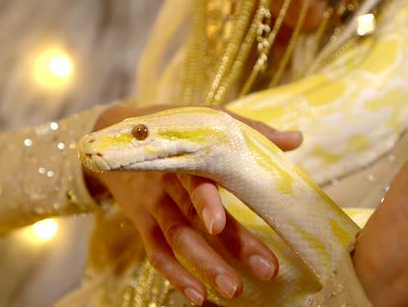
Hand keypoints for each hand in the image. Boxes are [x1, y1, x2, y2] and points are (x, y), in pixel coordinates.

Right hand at [83, 104, 302, 304]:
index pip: (195, 178)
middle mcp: (166, 181)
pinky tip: (200, 298)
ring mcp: (152, 204)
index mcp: (185, 155)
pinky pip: (156, 254)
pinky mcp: (142, 223)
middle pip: (193, 216)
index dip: (206, 201)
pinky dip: (176, 277)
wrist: (113, 137)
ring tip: (234, 292)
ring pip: (176, 238)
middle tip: (266, 269)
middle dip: (230, 244)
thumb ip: (249, 130)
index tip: (219, 225)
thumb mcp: (204, 118)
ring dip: (205, 266)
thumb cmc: (170, 127)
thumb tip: (295, 139)